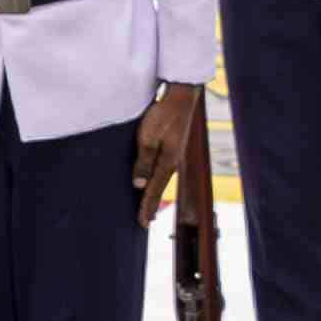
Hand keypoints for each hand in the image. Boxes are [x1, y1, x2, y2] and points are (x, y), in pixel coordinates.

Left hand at [130, 81, 204, 211]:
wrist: (180, 96)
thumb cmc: (162, 114)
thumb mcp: (148, 137)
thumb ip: (144, 161)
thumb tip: (139, 185)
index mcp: (168, 162)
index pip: (154, 190)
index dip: (147, 207)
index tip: (142, 223)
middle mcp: (173, 161)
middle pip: (160, 188)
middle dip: (152, 204)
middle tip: (145, 222)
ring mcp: (174, 154)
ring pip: (161, 179)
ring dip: (154, 193)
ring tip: (148, 207)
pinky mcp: (172, 146)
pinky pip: (162, 169)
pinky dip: (156, 180)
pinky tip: (153, 181)